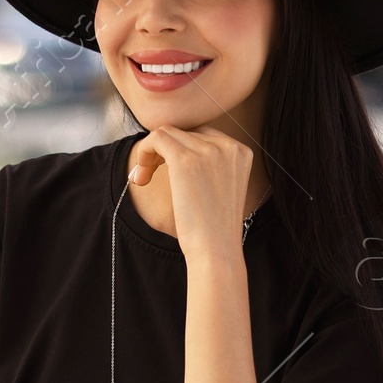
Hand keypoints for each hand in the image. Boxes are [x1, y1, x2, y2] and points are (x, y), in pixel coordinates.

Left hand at [128, 124, 254, 262]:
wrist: (216, 250)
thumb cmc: (214, 228)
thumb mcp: (222, 188)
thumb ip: (209, 164)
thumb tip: (175, 148)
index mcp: (240, 151)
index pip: (202, 135)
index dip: (179, 149)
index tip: (166, 170)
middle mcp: (228, 146)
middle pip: (184, 132)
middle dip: (163, 151)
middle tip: (150, 176)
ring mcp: (208, 150)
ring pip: (167, 133)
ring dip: (150, 153)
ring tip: (144, 178)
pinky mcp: (186, 160)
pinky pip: (156, 138)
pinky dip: (144, 153)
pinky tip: (141, 177)